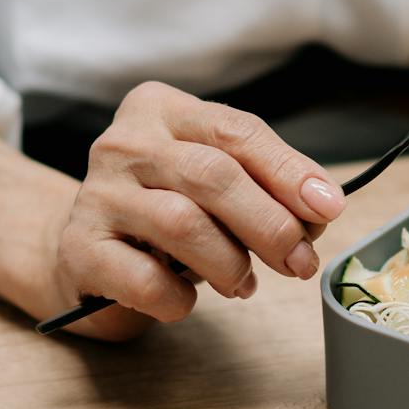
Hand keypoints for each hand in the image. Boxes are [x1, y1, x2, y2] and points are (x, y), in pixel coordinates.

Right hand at [47, 82, 345, 336]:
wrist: (82, 251)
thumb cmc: (163, 214)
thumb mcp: (214, 185)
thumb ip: (262, 186)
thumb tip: (319, 212)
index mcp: (161, 109)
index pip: (236, 130)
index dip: (289, 172)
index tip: (329, 208)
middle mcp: (124, 143)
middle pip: (213, 175)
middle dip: (270, 224)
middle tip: (300, 262)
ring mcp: (96, 193)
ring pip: (182, 224)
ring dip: (229, 262)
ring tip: (242, 283)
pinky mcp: (79, 248)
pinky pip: (146, 279)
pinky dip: (180, 298)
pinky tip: (184, 299)